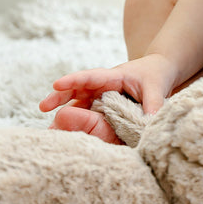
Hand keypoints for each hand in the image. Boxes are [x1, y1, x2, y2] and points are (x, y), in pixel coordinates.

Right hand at [39, 54, 179, 140]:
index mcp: (114, 76)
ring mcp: (101, 94)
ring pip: (79, 101)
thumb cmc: (155, 75)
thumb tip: (151, 123)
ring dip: (64, 111)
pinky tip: (65, 133)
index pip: (92, 77)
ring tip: (49, 127)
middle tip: (43, 106)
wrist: (159, 71)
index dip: (74, 80)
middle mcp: (103, 85)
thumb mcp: (157, 87)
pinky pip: (86, 111)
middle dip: (60, 95)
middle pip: (78, 88)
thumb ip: (154, 104)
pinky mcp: (103, 105)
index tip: (57, 84)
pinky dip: (75, 120)